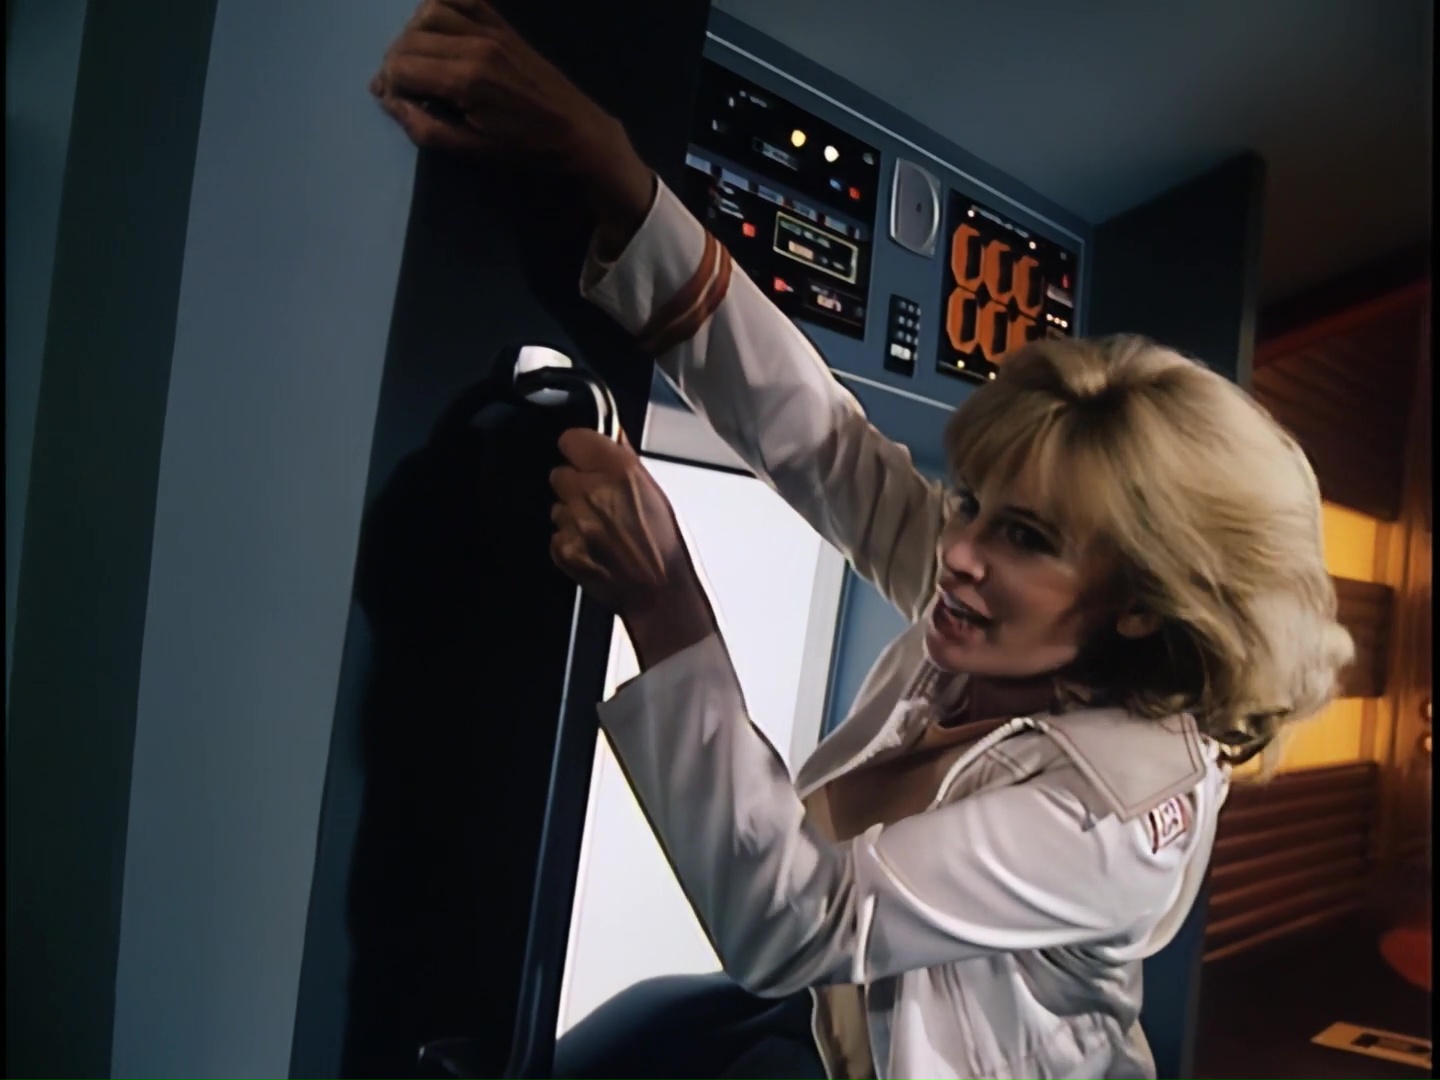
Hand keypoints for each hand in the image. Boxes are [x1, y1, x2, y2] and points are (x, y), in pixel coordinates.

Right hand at [371, 0, 653, 235]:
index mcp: (466, 81)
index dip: (389, 85)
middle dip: (394, 63)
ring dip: (411, 33)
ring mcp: (490, 30)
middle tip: (399, 87)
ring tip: (415, 59)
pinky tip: (436, 27)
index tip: (394, 102)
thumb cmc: (525, 149)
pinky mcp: (503, 25)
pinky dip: (442, 5)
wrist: (576, 132)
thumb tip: (390, 103)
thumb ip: (425, 128)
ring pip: (429, 11)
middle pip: (409, 39)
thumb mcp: (472, 150)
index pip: (402, 66)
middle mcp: (474, 46)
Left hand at [549, 429, 715, 665]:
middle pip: (559, 473)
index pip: (572, 439)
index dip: (578, 449)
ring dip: (573, 514)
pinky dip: (570, 539)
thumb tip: (613, 438)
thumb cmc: (663, 547)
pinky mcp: (562, 548)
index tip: (584, 456)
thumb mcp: (654, 494)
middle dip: (574, 484)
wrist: (658, 592)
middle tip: (596, 500)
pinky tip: (593, 548)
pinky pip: (556, 534)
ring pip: (557, 506)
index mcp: (619, 472)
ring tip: (600, 530)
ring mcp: (574, 522)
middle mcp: (592, 493)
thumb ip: (626, 462)